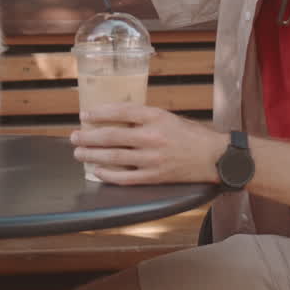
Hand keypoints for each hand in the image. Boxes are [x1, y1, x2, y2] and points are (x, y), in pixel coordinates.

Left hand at [70, 104, 225, 184]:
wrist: (215, 157)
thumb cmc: (191, 135)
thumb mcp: (168, 117)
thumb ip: (144, 118)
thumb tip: (115, 118)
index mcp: (156, 117)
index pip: (121, 112)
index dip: (99, 113)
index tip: (84, 114)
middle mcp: (153, 136)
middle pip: (112, 136)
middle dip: (89, 136)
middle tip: (74, 136)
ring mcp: (153, 159)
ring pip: (114, 156)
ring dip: (92, 154)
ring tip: (78, 153)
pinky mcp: (155, 177)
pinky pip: (126, 177)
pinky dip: (108, 174)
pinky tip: (97, 170)